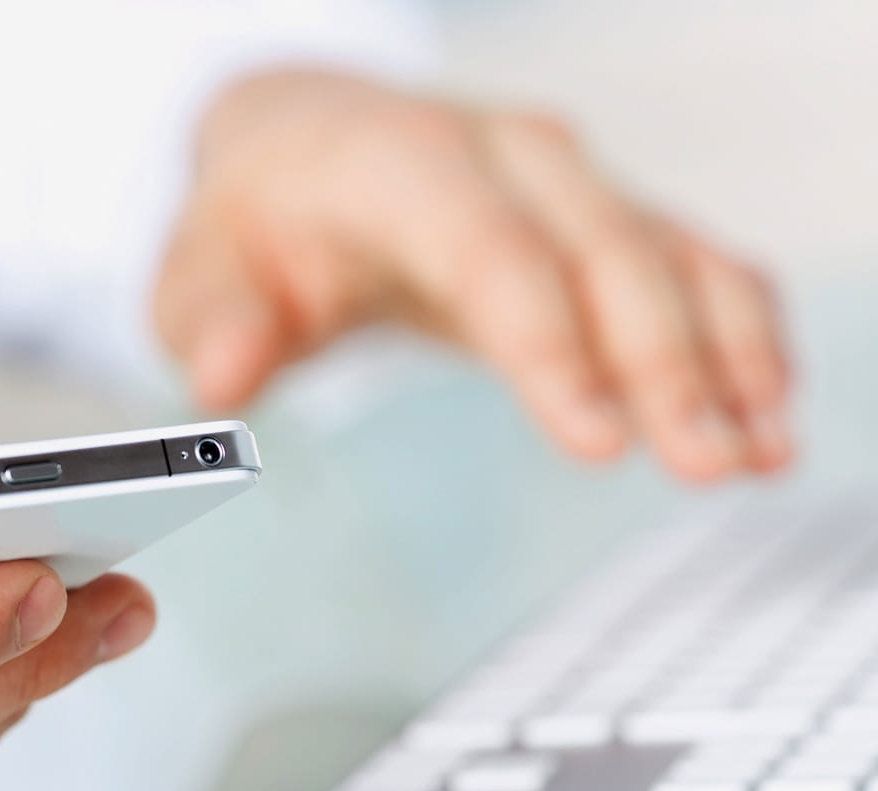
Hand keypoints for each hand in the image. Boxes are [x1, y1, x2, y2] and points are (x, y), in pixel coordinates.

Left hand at [154, 69, 792, 481]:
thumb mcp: (197, 270)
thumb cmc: (255, 224)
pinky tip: (770, 416)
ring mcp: (570, 183)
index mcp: (402, 164)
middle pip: (605, 254)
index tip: (600, 441)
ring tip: (763, 455)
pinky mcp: (607, 219)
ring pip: (673, 255)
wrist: (308, 147)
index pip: (491, 253)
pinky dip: (743, 334)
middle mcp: (506, 157)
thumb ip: (208, 322)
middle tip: (708, 466)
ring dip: (728, 354)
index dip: (551, 345)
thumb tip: (224, 379)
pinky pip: (697, 263)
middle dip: (666, 363)